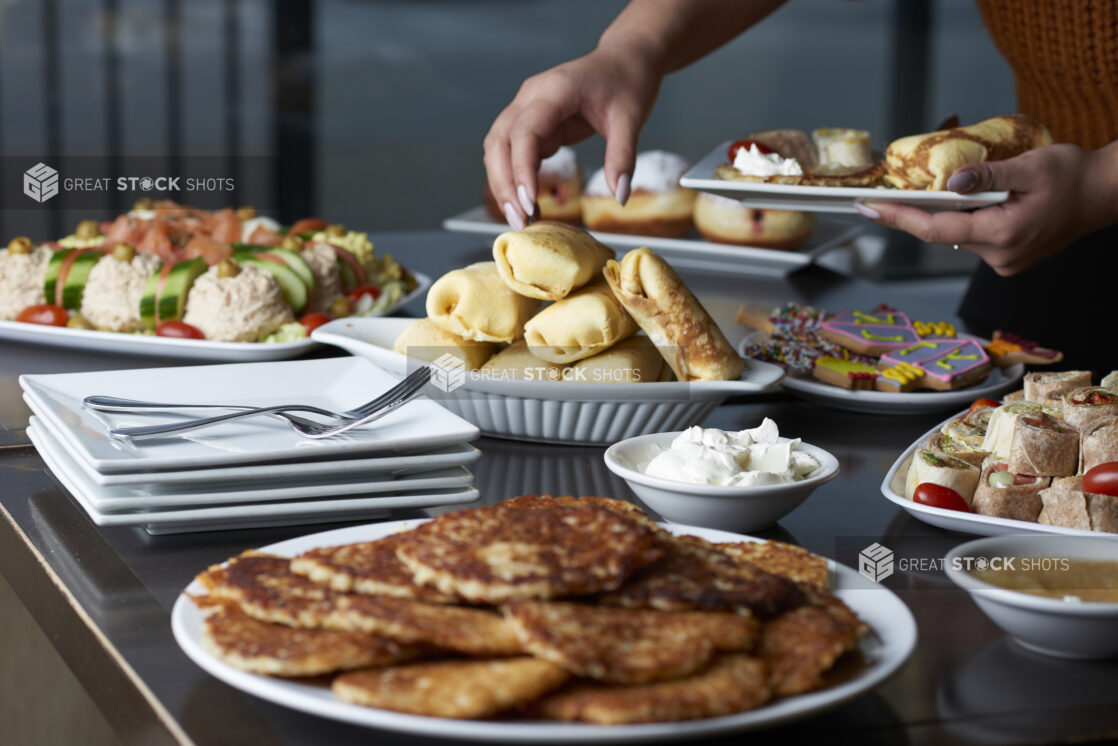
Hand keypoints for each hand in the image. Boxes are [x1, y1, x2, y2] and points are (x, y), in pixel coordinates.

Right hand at [483, 45, 661, 228]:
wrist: (624, 59)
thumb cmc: (628, 83)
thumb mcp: (632, 119)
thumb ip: (622, 157)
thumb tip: (619, 196)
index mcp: (555, 90)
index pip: (525, 131)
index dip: (522, 168)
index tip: (528, 202)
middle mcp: (531, 96)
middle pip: (499, 141)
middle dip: (504, 183)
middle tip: (520, 221)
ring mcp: (527, 108)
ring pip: (498, 148)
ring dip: (503, 183)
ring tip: (521, 218)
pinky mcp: (532, 122)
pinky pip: (512, 151)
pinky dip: (514, 177)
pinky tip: (527, 204)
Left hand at [855, 144, 1117, 275]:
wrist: (1106, 194)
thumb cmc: (1073, 175)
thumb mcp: (1031, 166)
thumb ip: (988, 175)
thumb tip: (950, 184)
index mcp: (1004, 234)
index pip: (936, 229)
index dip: (898, 218)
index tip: (868, 208)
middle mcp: (1000, 256)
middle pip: (943, 233)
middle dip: (914, 213)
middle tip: (878, 198)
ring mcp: (1005, 261)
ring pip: (958, 235)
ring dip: (944, 214)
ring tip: (922, 193)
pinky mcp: (1008, 258)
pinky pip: (974, 236)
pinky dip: (963, 219)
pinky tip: (960, 202)